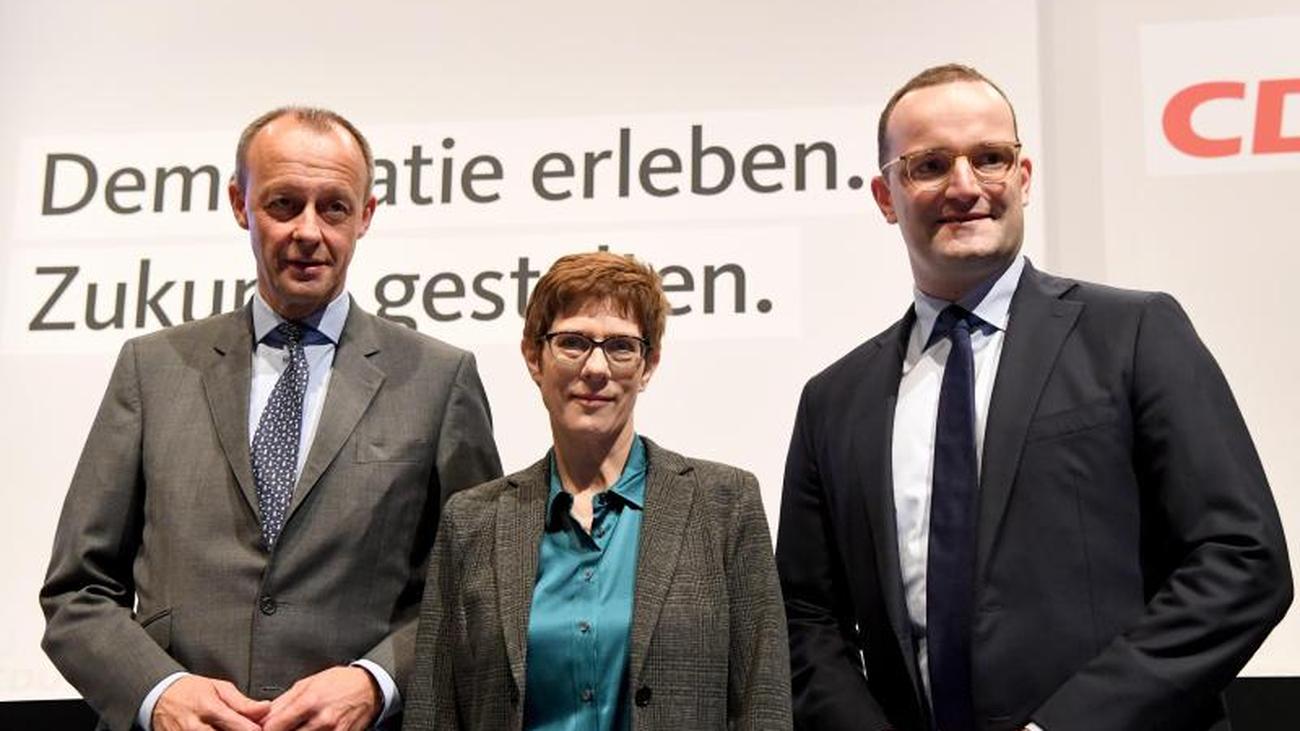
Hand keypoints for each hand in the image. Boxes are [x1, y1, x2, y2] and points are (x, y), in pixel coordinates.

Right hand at [152, 675, 269, 730]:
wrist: (159, 698)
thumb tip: (265, 709)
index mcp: (208, 708)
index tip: (261, 728)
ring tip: (230, 729)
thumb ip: (243, 702)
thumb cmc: (191, 691)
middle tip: (248, 729)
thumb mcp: (219, 688)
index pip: (239, 726)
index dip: (254, 729)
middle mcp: (195, 728)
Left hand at [261, 666, 380, 730]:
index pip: (274, 727)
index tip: (264, 728)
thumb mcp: (307, 684)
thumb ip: (283, 702)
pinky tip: (310, 730)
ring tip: (299, 727)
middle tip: (283, 727)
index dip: (265, 729)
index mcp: (310, 702)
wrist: (369, 688)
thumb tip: (263, 716)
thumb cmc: (339, 683)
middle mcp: (321, 720)